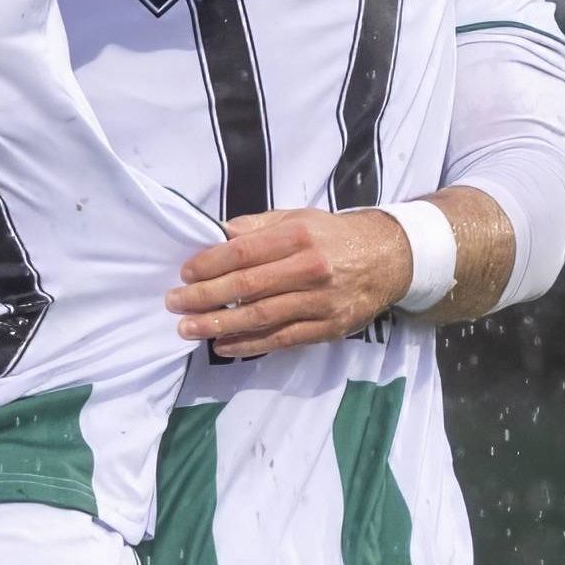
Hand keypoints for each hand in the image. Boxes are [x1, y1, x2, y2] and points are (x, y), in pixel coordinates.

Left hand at [175, 209, 412, 357]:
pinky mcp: (328, 327)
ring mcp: (320, 301)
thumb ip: (258, 227)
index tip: (185, 273)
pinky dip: (250, 344)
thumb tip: (216, 236)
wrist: (389, 259)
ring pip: (261, 316)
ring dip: (219, 324)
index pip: (244, 252)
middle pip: (247, 286)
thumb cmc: (334, 237)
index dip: (210, 264)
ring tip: (189, 328)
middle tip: (175, 303)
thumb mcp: (299, 219)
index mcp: (299, 236)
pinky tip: (224, 345)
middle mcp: (310, 269)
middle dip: (205, 296)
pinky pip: (282, 338)